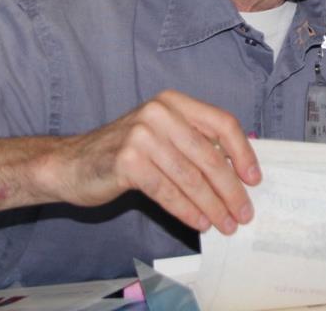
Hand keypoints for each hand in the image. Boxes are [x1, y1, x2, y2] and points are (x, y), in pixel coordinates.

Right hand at [47, 90, 259, 233]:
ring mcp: (142, 135)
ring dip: (212, 205)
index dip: (243, 152)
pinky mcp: (128, 161)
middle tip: (243, 213)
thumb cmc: (124, 153)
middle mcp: (159, 112)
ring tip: (225, 224)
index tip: (254, 179)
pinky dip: (187, 210)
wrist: (71, 164)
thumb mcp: (161, 136)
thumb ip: (194, 143)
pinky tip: (199, 223)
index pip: (222, 123)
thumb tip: (238, 172)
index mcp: (173, 102)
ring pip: (190, 177)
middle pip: (209, 154)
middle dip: (230, 189)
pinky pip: (168, 191)